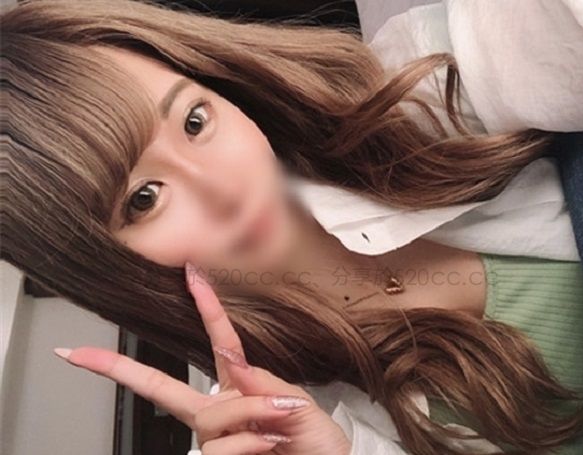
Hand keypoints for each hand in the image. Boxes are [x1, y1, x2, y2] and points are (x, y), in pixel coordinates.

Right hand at [53, 262, 350, 454]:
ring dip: (249, 414)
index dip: (207, 307)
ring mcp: (215, 440)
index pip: (220, 342)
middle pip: (164, 388)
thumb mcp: (297, 406)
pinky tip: (269, 445)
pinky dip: (250, 441)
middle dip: (121, 369)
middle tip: (81, 355)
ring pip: (212, 415)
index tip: (191, 274)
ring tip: (279, 426)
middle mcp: (220, 414)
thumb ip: (262, 383)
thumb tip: (229, 357)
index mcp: (242, 389)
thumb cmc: (317, 446)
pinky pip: (220, 445)